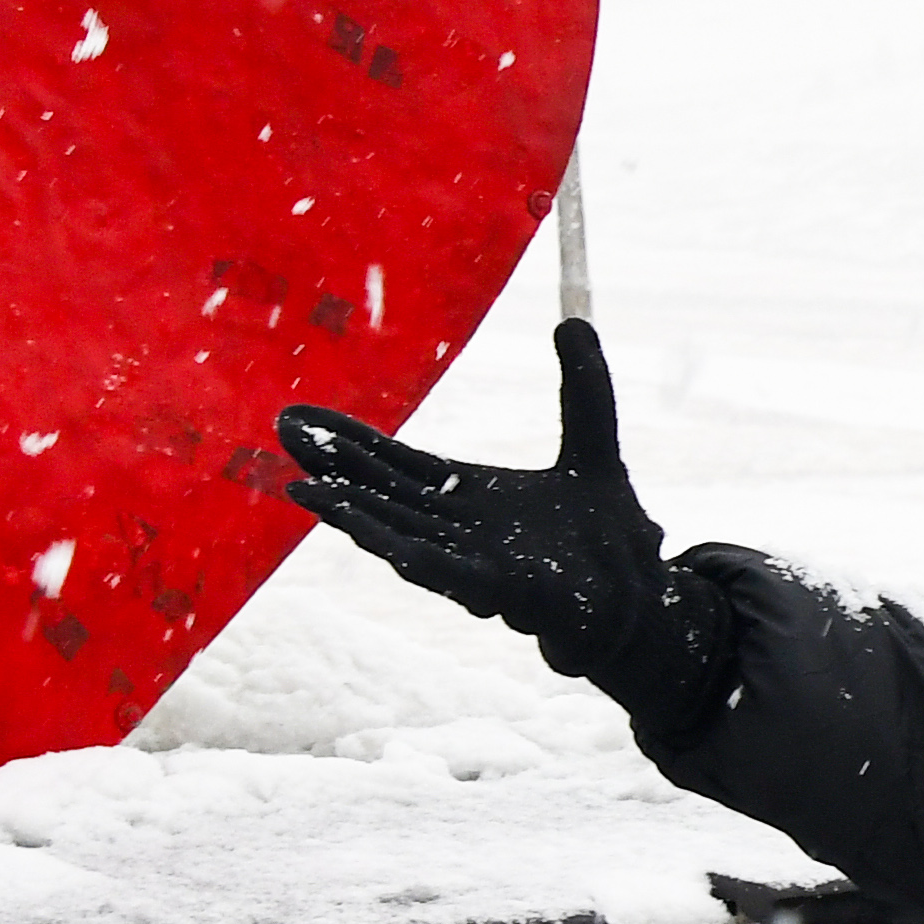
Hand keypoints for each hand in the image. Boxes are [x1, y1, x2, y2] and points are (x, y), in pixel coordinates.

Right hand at [272, 321, 714, 706]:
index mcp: (468, 497)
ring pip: (400, 534)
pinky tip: (375, 540)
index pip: (396, 464)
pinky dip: (411, 556)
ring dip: (352, 515)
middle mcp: (459, 531)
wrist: (642, 602)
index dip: (348, 443)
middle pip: (382, 494)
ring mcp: (476, 564)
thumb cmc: (609, 538)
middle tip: (281, 434)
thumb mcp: (595, 446)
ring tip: (302, 489)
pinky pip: (448, 574)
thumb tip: (572, 321)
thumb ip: (585, 388)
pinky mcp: (504, 591)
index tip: (299, 419)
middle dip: (332, 467)